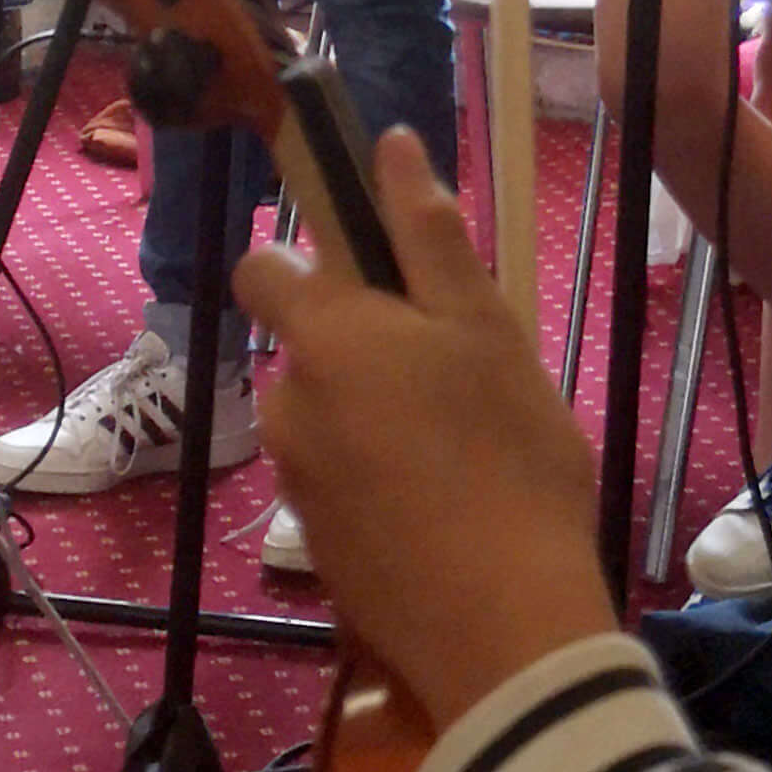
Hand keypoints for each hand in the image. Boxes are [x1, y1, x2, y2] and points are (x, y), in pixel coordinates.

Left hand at [233, 128, 616, 728]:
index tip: (384, 274)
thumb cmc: (509, 456)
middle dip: (368, 344)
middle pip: (312, 346)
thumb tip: (390, 144)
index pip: (263, 268)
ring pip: (332, 414)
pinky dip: (382, 479)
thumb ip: (429, 234)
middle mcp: (289, 404)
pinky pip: (344, 482)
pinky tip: (448, 504)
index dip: (312, 258)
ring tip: (466, 443)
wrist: (503, 627)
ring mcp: (298, 482)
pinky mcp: (321, 546)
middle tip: (460, 370)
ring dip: (378, 413)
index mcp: (323, 338)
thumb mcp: (486, 327)